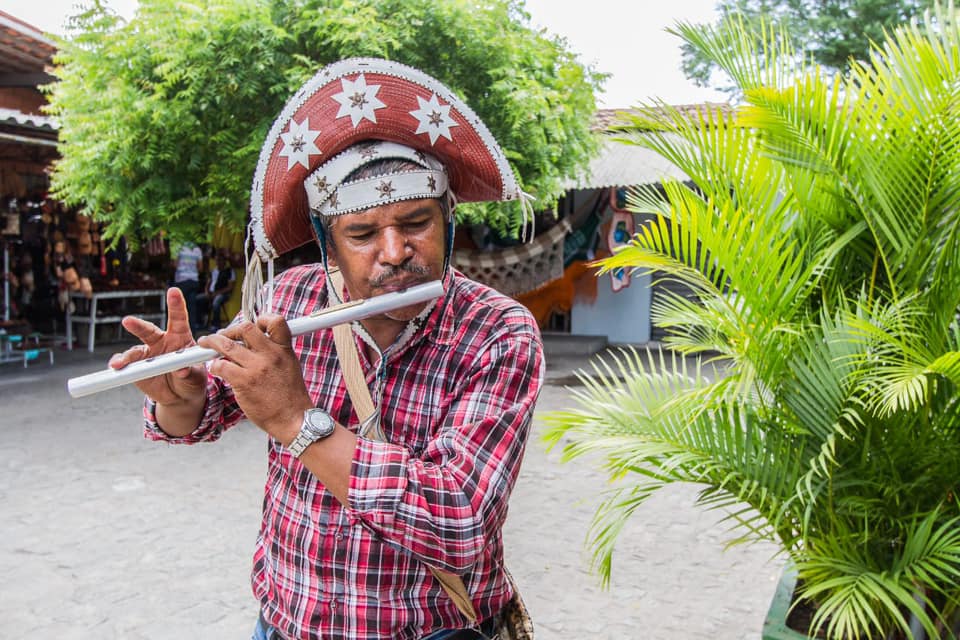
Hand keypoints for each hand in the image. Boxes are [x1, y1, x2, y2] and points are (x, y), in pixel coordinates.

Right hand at [109, 287, 206, 405]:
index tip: (173, 291)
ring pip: (135, 351)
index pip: (178, 319)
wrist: (180, 395)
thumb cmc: (192, 379)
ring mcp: (148, 353)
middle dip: (138, 326)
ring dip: (126, 357)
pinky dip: (121, 366)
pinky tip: (116, 367)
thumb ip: (190, 371)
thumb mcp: (196, 376)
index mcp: (180, 338)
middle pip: (149, 331)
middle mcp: (161, 342)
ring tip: (119, 363)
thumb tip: (181, 370)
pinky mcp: (138, 366)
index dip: (176, 305)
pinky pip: (127, 365)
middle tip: (127, 321)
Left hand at [198, 314, 312, 441]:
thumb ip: (276, 352)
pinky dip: (214, 366)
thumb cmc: (290, 397)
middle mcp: (271, 355)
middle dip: (229, 330)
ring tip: (205, 344)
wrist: (293, 419)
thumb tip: (258, 343)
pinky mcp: (244, 382)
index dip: (261, 319)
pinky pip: (221, 366)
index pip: (275, 321)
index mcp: (284, 350)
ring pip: (226, 345)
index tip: (251, 326)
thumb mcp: (290, 367)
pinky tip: (215, 369)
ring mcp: (257, 368)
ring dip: (212, 343)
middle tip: (221, 336)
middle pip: (245, 328)